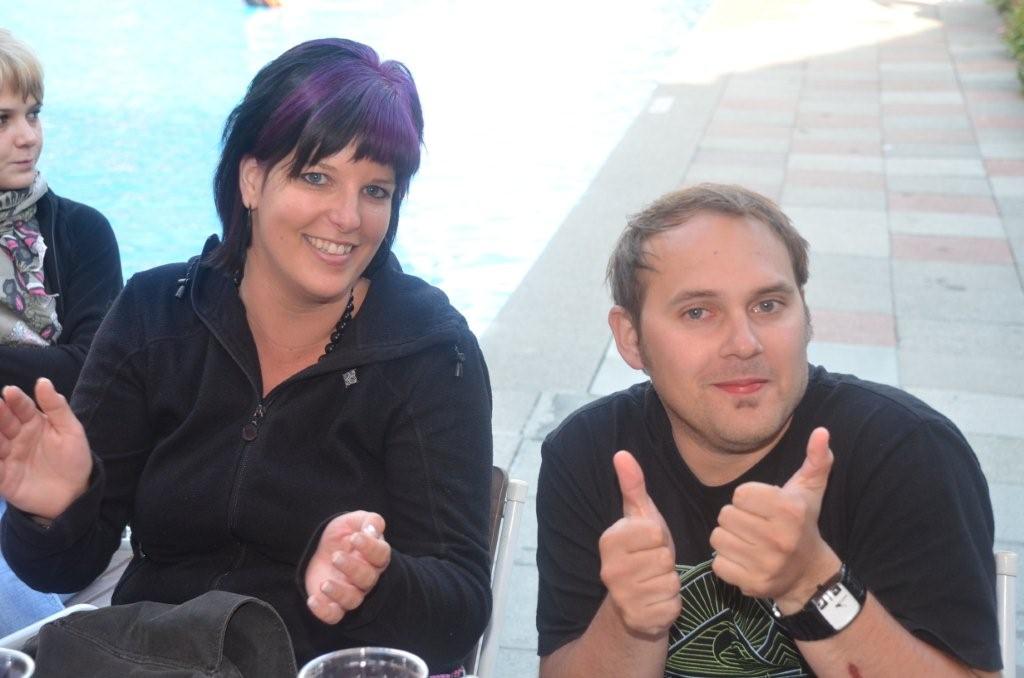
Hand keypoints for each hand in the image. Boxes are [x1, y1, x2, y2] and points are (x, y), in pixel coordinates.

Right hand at [0, 380, 91, 519]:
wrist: (75, 494)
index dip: (16, 400)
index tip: (10, 392)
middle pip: (4, 423)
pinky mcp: (3, 477)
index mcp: (34, 423)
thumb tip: (43, 381)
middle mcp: (17, 437)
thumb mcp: (71, 431)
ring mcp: (8, 457)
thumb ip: (57, 407)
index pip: (22, 408)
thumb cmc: (73, 459)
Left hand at [304, 510, 390, 623]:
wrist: (323, 548)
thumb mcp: (355, 521)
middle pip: (367, 578)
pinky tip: (312, 600)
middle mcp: (367, 577)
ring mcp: (351, 592)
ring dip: (340, 593)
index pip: (380, 555)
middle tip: (335, 557)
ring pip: (353, 600)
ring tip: (324, 584)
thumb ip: (369, 521)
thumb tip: (373, 529)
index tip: (355, 537)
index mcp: (375, 556)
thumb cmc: (344, 535)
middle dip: (352, 568)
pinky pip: (334, 615)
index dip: (370, 547)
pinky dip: (324, 611)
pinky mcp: (334, 604)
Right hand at [598, 450, 680, 636]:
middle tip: (653, 566)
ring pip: (670, 581)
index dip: (659, 538)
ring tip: (655, 582)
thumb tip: (621, 453)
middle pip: (664, 557)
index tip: (649, 545)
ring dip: (669, 583)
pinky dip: (671, 604)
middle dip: (665, 562)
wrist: (634, 603)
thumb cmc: (642, 553)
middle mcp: (609, 570)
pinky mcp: (639, 620)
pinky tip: (657, 602)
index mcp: (609, 540)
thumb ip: (633, 485)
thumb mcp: (641, 518)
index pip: (655, 532)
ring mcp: (622, 597)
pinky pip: (673, 605)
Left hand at [710, 427, 840, 611]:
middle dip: (736, 518)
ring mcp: (766, 564)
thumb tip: (822, 431)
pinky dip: (726, 561)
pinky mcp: (753, 584)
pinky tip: (744, 559)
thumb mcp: (810, 490)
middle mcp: (778, 538)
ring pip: (718, 538)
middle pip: (725, 515)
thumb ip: (815, 459)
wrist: (809, 574)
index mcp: (789, 511)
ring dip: (728, 538)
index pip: (740, 494)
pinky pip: (718, 564)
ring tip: (747, 541)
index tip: (761, 507)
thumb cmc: (802, 524)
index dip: (747, 498)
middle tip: (753, 525)